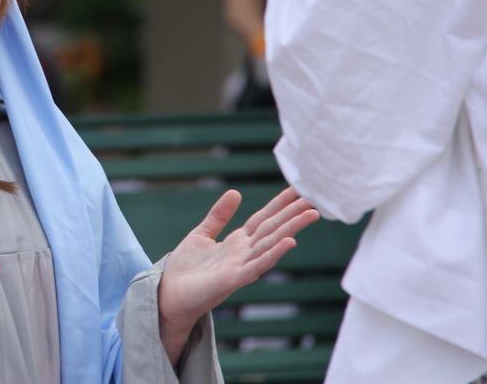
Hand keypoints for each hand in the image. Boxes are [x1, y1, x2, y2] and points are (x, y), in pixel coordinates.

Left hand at [157, 187, 318, 361]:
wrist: (170, 295)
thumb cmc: (186, 268)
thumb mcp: (202, 234)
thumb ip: (219, 215)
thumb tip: (235, 192)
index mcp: (237, 242)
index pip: (263, 219)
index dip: (279, 204)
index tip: (297, 190)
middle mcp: (244, 253)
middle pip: (273, 229)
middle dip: (293, 214)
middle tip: (315, 199)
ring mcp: (241, 266)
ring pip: (270, 244)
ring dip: (291, 229)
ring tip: (311, 214)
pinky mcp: (233, 279)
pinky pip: (257, 265)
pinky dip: (273, 254)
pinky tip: (288, 243)